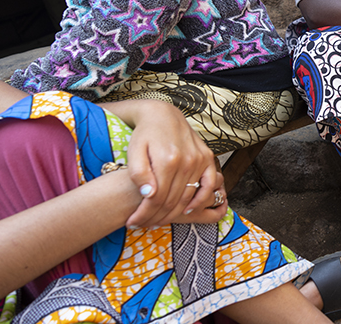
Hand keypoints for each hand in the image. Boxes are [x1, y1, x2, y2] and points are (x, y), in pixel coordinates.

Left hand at [111, 100, 221, 227]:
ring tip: (157, 220)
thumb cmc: (144, 135)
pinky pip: (209, 185)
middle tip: (142, 224)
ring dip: (173, 213)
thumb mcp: (133, 152)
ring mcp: (199, 160)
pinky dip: (200, 200)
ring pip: (188, 197)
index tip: (131, 223)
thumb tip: (149, 194)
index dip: (143, 214)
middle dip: (155, 217)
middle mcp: (187, 161)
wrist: (163, 114)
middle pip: (172, 201)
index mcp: (167, 160)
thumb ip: (138, 173)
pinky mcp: (207, 158)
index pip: (156, 199)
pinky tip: (188, 210)